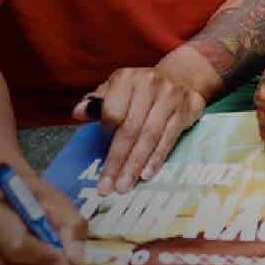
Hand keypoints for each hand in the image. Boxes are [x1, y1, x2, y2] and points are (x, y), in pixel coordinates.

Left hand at [72, 65, 206, 192]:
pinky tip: (146, 174)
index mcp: (126, 79)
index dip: (106, 133)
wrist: (181, 77)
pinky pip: (169, 138)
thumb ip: (96, 103)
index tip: (101, 152)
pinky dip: (157, 158)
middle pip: (130, 128)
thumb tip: (78, 113)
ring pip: (150, 136)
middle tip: (107, 186)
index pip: (112, 112)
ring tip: (124, 185)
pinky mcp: (186, 109)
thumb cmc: (141, 90)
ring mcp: (170, 96)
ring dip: (135, 164)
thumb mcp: (116, 89)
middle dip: (117, 160)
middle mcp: (149, 84)